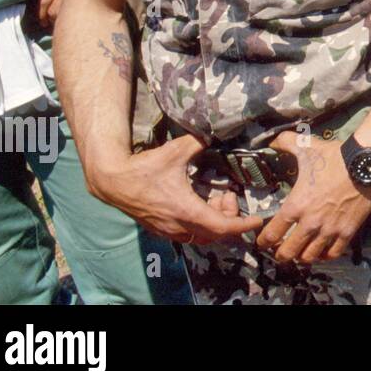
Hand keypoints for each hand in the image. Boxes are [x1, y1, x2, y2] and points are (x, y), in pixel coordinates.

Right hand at [93, 135, 262, 244]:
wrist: (113, 182)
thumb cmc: (144, 168)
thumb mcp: (175, 151)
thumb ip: (199, 142)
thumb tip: (215, 134)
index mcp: (187, 211)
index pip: (223, 227)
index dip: (242, 225)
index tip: (257, 221)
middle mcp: (179, 226)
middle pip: (216, 235)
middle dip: (229, 219)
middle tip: (230, 196)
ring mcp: (168, 231)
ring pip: (202, 236)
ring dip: (215, 222)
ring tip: (216, 199)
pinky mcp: (160, 230)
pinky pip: (189, 235)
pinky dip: (201, 225)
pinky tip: (200, 205)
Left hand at [255, 131, 370, 264]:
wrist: (365, 163)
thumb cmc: (334, 157)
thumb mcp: (306, 147)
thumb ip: (284, 143)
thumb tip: (271, 140)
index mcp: (296, 205)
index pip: (271, 234)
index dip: (264, 241)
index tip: (263, 241)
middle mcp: (310, 223)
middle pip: (288, 253)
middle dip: (281, 254)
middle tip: (280, 250)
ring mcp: (330, 230)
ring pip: (309, 257)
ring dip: (302, 256)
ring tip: (301, 252)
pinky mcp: (347, 232)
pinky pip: (333, 254)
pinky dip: (325, 255)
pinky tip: (323, 250)